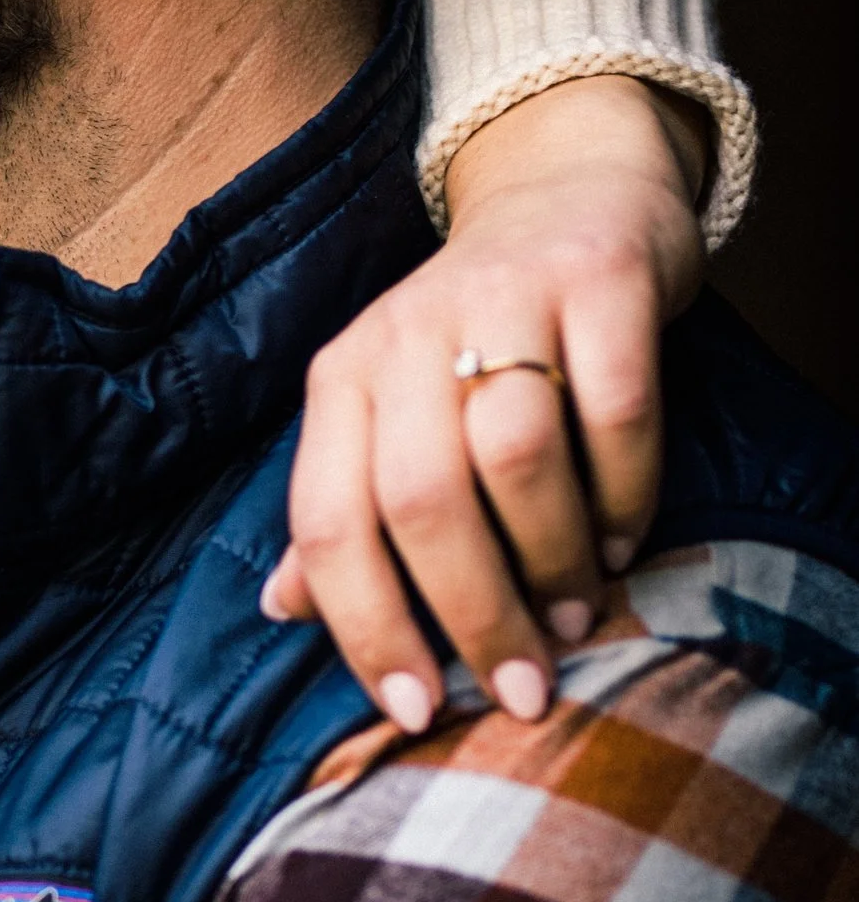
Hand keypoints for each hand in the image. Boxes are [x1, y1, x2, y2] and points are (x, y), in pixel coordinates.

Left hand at [263, 78, 706, 726]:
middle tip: (521, 684)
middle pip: (421, 496)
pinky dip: (623, 490)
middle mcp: (406, 334)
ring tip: (576, 613)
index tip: (417, 710)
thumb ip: (342, 511)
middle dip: (474, 611)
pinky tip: (622, 542)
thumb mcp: (386, 412)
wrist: (565, 191)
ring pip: (515, 454)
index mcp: (341, 378)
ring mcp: (503, 298)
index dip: (366, 625)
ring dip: (551, 556)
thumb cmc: (470, 339)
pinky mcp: (600, 281)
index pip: (329, 518)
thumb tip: (279, 609)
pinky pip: (615, 405)